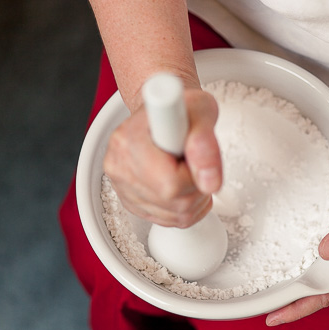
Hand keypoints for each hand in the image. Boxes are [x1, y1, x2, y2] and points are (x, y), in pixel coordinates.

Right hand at [103, 87, 222, 227]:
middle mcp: (118, 163)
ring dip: (193, 198)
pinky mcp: (129, 200)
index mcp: (130, 138)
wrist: (166, 110)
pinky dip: (184, 206)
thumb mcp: (202, 112)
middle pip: (173, 203)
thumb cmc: (182, 109)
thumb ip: (206, 145)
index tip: (195, 156)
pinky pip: (169, 220)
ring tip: (188, 168)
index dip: (193, 175)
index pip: (169, 183)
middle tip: (195, 160)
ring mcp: (121, 185)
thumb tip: (209, 182)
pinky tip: (181, 182)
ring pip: (174, 216)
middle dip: (197, 186)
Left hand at [266, 150, 328, 325]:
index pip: (325, 295)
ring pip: (319, 268)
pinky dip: (305, 252)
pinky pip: (323, 246)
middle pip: (318, 287)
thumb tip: (327, 250)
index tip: (272, 318)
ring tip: (270, 281)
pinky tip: (292, 246)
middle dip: (291, 299)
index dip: (298, 309)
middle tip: (262, 302)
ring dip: (296, 278)